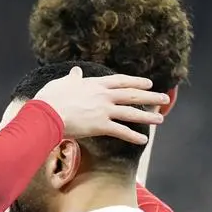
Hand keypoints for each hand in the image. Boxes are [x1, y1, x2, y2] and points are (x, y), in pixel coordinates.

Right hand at [33, 66, 166, 144]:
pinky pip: (121, 131)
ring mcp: (104, 110)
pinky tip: (144, 140)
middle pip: (132, 95)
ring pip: (131, 113)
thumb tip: (75, 71)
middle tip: (164, 98)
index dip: (136, 82)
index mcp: (96, 84)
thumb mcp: (62, 83)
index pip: (121, 81)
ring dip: (148, 116)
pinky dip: (133, 136)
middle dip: (150, 97)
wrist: (47, 113)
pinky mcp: (101, 126)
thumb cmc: (51, 98)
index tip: (148, 83)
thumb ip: (73, 78)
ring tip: (160, 120)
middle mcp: (104, 95)